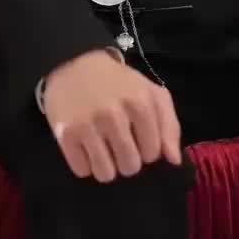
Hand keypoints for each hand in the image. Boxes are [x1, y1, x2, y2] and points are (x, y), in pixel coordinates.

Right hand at [44, 49, 181, 181]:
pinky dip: (85, 164)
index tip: (139, 139)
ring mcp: (88, 125)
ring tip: (104, 150)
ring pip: (105, 174)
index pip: (152, 153)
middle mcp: (114, 115)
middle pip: (129, 166)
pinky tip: (86, 148)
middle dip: (127, 160)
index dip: (147, 150)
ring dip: (106, 167)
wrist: (75, 64)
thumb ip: (169, 126)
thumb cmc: (119, 83)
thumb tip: (174, 161)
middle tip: (120, 145)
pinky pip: (82, 170)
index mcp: (140, 104)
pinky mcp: (65, 134)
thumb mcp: (152, 94)